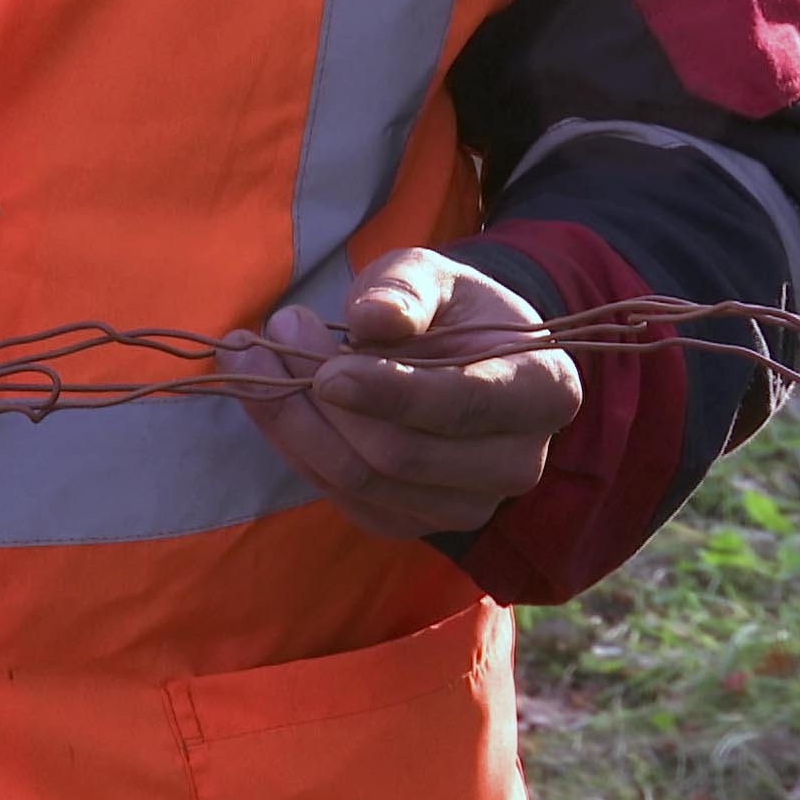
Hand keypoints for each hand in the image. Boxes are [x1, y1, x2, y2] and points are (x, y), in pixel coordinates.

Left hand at [218, 247, 580, 537]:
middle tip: (277, 332)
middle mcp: (517, 463)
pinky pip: (343, 498)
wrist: (462, 359)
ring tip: (256, 357)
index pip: (461, 405)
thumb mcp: (435, 276)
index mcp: (543, 390)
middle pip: (400, 454)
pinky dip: (297, 448)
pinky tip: (269, 401)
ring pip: (363, 483)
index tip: (326, 370)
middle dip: (324, 400)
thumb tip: (372, 318)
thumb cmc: (451, 311)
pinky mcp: (416, 523)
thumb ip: (406, 289)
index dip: (389, 391)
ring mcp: (468, 505)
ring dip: (295, 424)